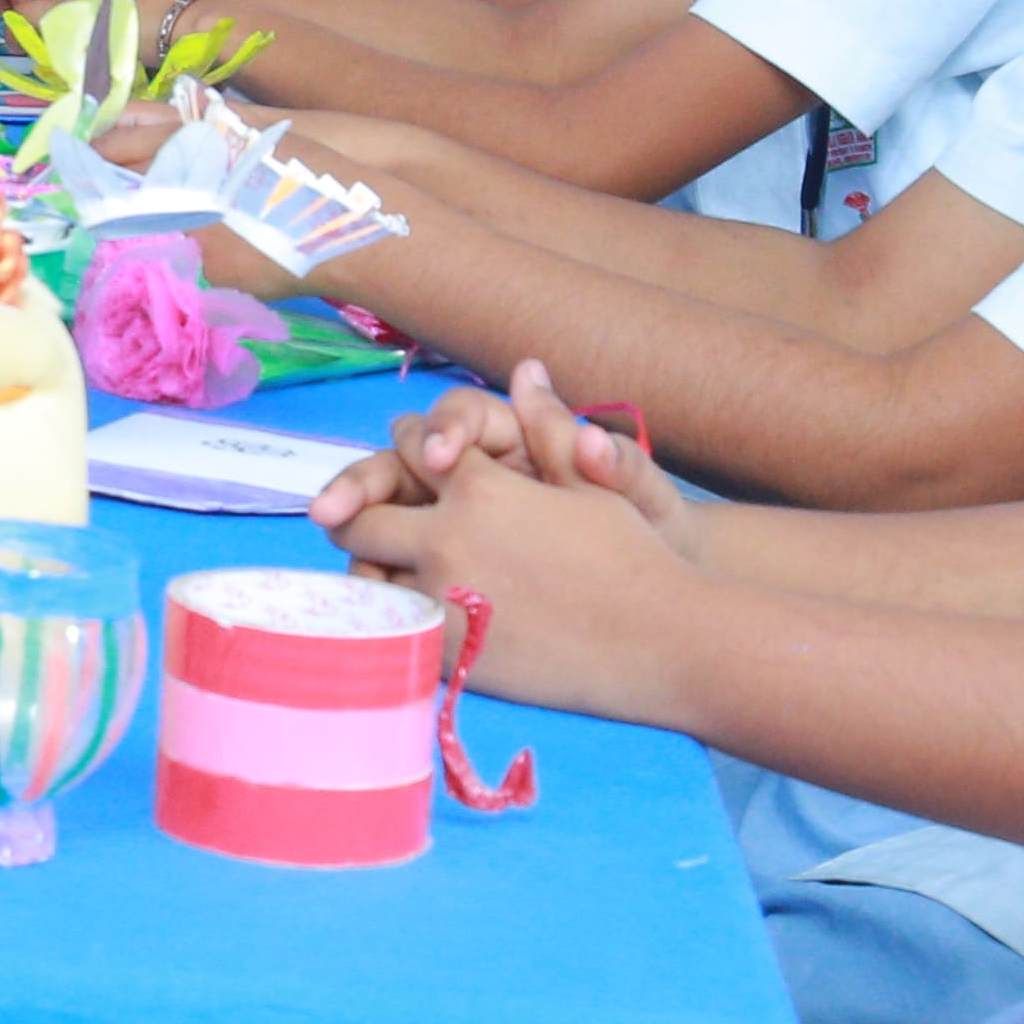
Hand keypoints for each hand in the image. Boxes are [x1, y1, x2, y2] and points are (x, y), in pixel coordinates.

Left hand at [318, 381, 694, 718]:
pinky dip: (390, 614)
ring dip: (368, 564)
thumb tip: (526, 369)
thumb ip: (547, 427)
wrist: (663, 644)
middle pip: (361, 515)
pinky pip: (391, 629)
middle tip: (364, 513)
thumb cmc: (634, 557)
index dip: (410, 445)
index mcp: (479, 489)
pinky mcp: (449, 654)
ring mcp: (442, 601)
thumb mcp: (593, 484)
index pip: (409, 446)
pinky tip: (410, 609)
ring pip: (365, 576)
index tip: (415, 456)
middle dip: (359, 506)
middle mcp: (447, 541)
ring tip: (384, 563)